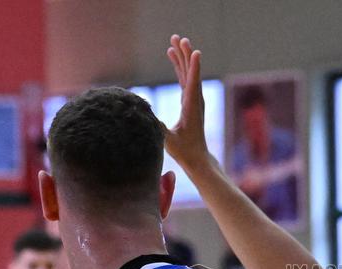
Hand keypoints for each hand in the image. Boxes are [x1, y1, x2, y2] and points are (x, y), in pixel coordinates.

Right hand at [162, 34, 210, 171]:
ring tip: (175, 40)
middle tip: (179, 38)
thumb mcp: (169, 142)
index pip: (192, 84)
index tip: (195, 52)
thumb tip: (145, 118)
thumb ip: (158, 130)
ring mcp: (192, 99)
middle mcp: (194, 100)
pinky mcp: (189, 100)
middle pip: (190, 73)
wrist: (197, 157)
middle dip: (185, 54)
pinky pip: (184, 78)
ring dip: (181, 56)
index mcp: (191, 108)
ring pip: (187, 73)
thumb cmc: (184, 151)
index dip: (193, 68)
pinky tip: (172, 55)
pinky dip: (179, 66)